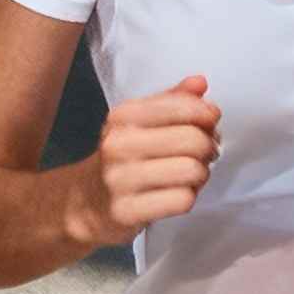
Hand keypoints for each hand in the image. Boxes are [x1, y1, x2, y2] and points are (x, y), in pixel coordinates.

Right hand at [65, 73, 221, 251]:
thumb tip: (199, 83)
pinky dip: (188, 198)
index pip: (184, 106)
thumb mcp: (139, 122)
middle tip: (203, 154)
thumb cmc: (121, 160)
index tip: (209, 124)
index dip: (207, 116)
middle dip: (208, 148)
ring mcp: (120, 179)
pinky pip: (182, 200)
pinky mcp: (127, 211)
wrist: (85, 202)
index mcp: (123, 116)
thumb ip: (171, 100)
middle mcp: (119, 144)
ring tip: (189, 175)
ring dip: (200, 175)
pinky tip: (176, 194)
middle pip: (194, 140)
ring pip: (192, 170)